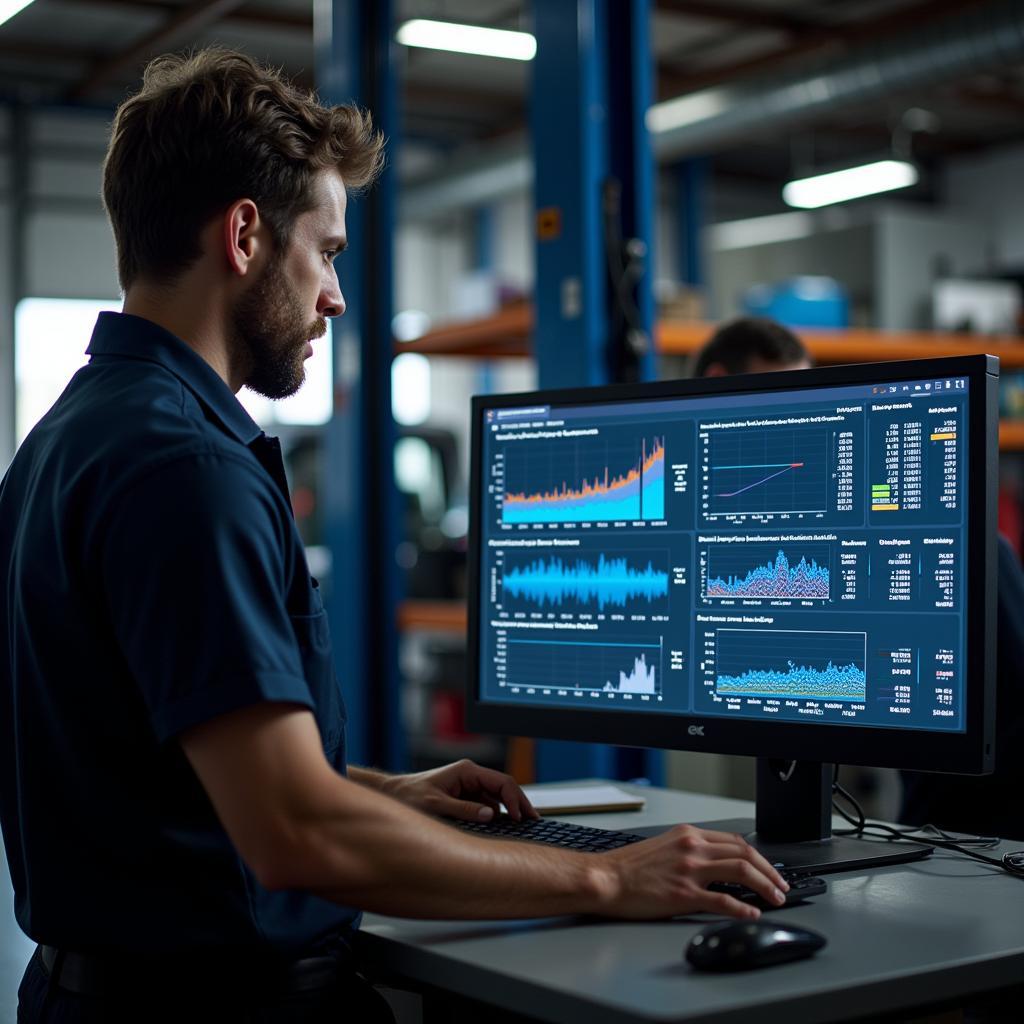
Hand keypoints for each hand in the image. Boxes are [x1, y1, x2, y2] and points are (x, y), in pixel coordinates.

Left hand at [385, 759, 538, 822]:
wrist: (394, 795)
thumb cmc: (409, 796)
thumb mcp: (436, 805)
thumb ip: (463, 809)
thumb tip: (489, 815)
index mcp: (467, 771)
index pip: (502, 782)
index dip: (516, 799)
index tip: (521, 818)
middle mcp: (471, 776)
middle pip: (505, 789)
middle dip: (519, 804)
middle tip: (534, 822)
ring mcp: (469, 786)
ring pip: (498, 798)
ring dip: (509, 811)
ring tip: (522, 827)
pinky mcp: (466, 797)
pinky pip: (487, 805)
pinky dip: (498, 816)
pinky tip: (503, 827)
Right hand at [598, 825, 788, 919]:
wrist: (606, 878)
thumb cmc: (629, 867)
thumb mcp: (664, 846)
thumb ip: (690, 850)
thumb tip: (716, 863)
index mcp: (688, 834)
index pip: (735, 841)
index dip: (758, 856)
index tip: (768, 869)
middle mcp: (692, 847)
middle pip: (744, 853)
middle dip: (769, 870)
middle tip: (781, 886)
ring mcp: (690, 870)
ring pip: (741, 871)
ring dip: (764, 886)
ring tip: (775, 899)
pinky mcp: (684, 895)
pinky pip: (723, 900)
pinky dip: (743, 908)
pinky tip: (752, 913)